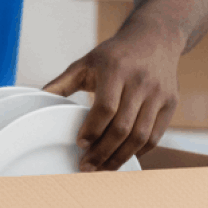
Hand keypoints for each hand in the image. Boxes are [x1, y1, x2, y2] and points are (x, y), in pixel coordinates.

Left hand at [43, 24, 182, 170]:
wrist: (154, 38)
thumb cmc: (113, 55)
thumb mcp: (85, 62)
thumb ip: (61, 83)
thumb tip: (36, 99)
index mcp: (116, 70)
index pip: (106, 108)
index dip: (92, 129)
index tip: (80, 144)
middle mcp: (140, 82)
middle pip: (123, 127)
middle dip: (103, 151)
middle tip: (87, 166)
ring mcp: (159, 94)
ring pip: (141, 135)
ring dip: (121, 157)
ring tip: (103, 168)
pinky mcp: (171, 103)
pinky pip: (156, 135)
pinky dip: (139, 151)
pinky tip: (123, 157)